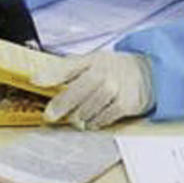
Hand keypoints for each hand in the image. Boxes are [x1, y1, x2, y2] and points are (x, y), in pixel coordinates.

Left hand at [33, 51, 153, 129]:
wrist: (149, 73)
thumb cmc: (114, 69)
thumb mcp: (93, 61)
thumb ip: (68, 69)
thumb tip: (40, 79)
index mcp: (93, 59)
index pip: (68, 66)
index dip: (50, 74)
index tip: (34, 81)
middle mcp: (105, 72)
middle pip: (77, 91)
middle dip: (61, 105)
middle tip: (50, 115)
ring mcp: (116, 88)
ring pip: (89, 108)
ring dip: (78, 116)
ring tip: (75, 119)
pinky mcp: (126, 104)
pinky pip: (103, 118)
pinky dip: (94, 122)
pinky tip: (90, 122)